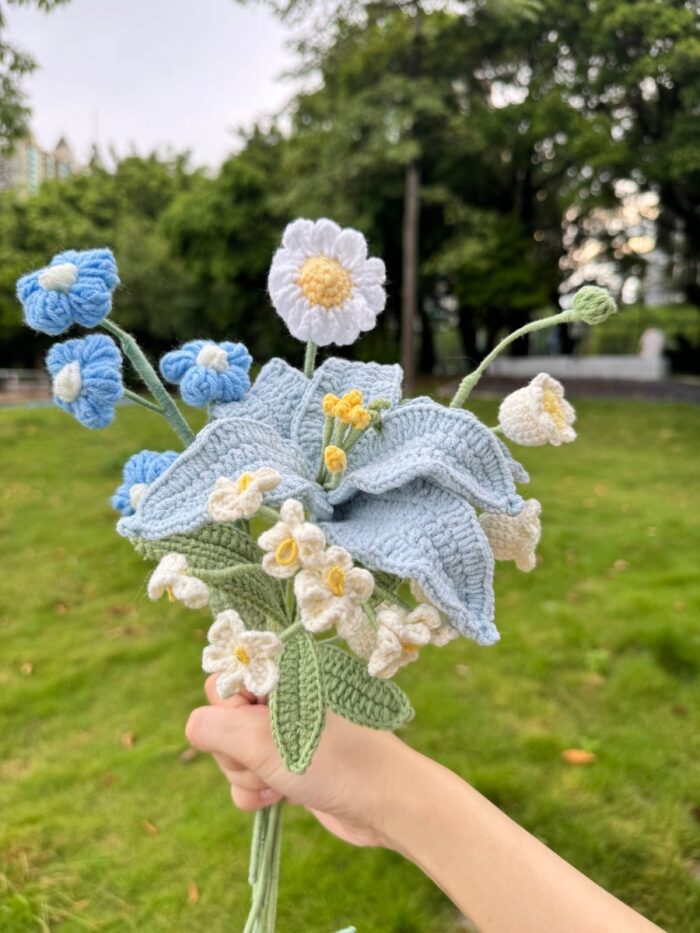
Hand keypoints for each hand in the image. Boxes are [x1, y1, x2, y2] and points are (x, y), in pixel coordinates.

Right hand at [186, 675, 413, 847]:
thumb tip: (194, 726)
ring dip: (247, 775)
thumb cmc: (332, 761)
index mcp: (283, 673)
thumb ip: (216, 727)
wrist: (384, 803)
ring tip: (280, 781)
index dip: (227, 709)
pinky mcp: (289, 765)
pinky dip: (256, 792)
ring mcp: (285, 733)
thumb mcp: (264, 741)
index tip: (250, 726)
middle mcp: (282, 698)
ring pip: (233, 753)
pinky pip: (248, 777)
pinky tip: (279, 799)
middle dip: (235, 750)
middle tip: (267, 758)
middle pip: (222, 719)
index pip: (223, 679)